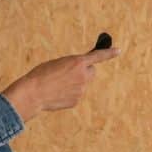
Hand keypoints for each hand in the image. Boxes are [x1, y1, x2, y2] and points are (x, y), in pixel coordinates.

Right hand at [3, 47, 119, 121]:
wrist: (33, 93)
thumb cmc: (41, 75)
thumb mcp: (57, 63)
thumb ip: (71, 66)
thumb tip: (78, 75)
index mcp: (78, 62)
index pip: (98, 56)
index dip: (109, 53)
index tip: (118, 50)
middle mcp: (83, 76)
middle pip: (91, 72)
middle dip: (85, 72)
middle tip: (73, 73)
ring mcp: (81, 90)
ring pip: (82, 84)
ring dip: (74, 83)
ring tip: (57, 84)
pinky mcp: (76, 100)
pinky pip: (75, 94)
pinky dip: (68, 94)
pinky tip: (57, 94)